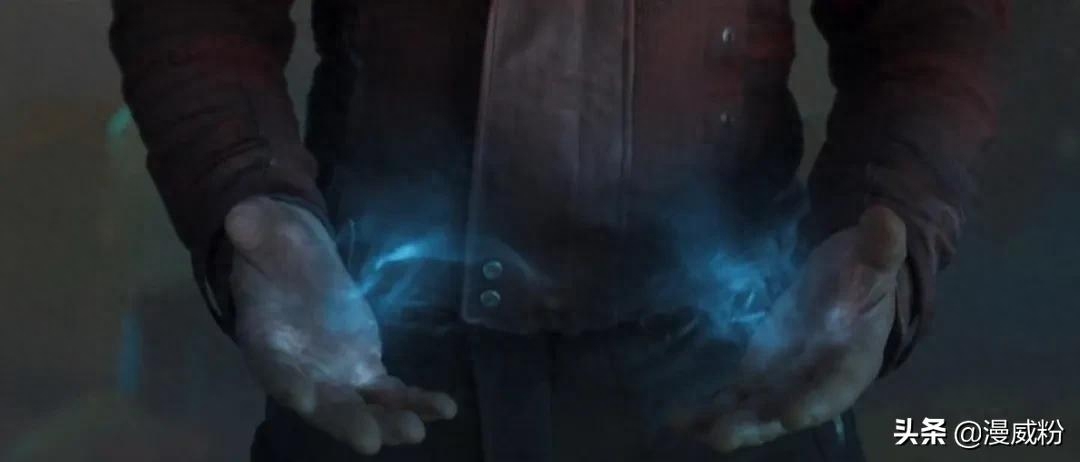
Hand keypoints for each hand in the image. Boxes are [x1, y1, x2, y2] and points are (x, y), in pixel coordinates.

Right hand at [225, 197, 456, 454]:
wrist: (293, 262)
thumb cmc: (273, 250)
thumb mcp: (263, 231)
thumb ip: (257, 230)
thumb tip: (242, 216)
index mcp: (266, 341)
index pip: (275, 368)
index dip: (288, 384)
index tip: (304, 398)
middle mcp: (300, 370)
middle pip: (323, 404)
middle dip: (347, 423)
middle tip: (371, 440)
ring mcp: (336, 375)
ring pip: (362, 408)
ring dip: (389, 421)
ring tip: (417, 430)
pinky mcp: (365, 370)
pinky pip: (392, 392)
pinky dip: (416, 401)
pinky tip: (445, 408)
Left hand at [674, 206, 906, 451]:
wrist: (849, 284)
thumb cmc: (865, 273)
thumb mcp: (874, 258)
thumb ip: (878, 249)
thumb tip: (884, 218)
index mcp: (854, 357)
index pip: (836, 385)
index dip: (815, 401)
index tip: (791, 415)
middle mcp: (818, 380)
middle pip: (787, 407)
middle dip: (756, 423)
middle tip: (723, 435)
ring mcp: (785, 381)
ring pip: (756, 408)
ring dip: (726, 422)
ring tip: (695, 431)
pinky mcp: (759, 373)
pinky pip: (733, 396)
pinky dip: (708, 409)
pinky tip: (677, 420)